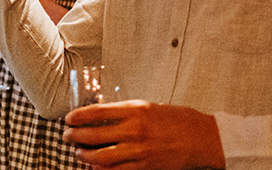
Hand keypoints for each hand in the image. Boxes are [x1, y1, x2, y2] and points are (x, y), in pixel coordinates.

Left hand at [63, 101, 224, 169]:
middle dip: (75, 136)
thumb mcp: (150, 107)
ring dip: (85, 156)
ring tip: (79, 153)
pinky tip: (95, 167)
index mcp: (136, 110)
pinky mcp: (145, 167)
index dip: (78, 116)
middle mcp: (135, 130)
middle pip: (94, 135)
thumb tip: (101, 116)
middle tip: (67, 136)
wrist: (203, 138)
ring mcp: (139, 151)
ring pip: (100, 157)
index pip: (97, 112)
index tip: (69, 118)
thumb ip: (126, 113)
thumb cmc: (179, 120)